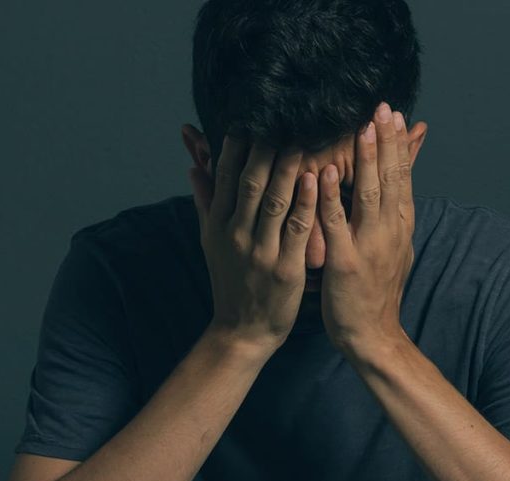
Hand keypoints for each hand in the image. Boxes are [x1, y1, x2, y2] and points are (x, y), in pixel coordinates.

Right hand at [187, 133, 318, 351]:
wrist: (242, 331)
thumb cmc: (231, 282)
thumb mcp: (211, 242)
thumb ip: (205, 202)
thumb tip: (193, 165)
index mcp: (218, 225)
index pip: (225, 176)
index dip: (235, 147)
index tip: (248, 119)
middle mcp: (236, 235)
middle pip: (250, 183)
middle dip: (265, 149)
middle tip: (282, 119)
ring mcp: (261, 252)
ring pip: (275, 201)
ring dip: (288, 168)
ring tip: (303, 138)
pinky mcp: (286, 268)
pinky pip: (297, 230)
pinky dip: (306, 203)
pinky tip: (317, 178)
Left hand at [317, 102, 416, 354]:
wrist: (373, 335)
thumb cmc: (377, 290)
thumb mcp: (396, 246)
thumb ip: (397, 212)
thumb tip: (404, 188)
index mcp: (400, 226)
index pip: (403, 176)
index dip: (398, 144)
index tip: (393, 113)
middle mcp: (390, 231)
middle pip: (392, 178)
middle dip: (386, 141)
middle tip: (381, 106)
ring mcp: (370, 246)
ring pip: (370, 194)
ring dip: (367, 160)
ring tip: (363, 127)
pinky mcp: (347, 262)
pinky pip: (337, 223)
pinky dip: (332, 196)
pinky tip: (327, 171)